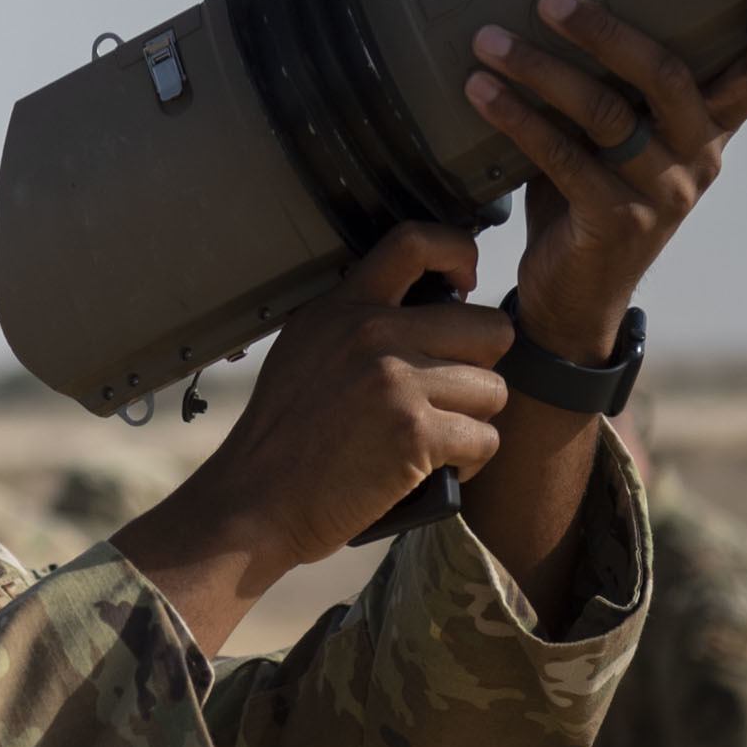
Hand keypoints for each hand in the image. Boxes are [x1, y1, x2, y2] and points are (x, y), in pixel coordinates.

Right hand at [112, 223, 511, 650]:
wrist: (252, 504)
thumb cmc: (279, 444)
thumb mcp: (303, 355)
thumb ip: (356, 330)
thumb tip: (427, 321)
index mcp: (343, 309)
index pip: (415, 242)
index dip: (461, 252)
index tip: (467, 282)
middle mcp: (373, 333)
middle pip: (488, 328)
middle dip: (481, 369)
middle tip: (450, 398)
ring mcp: (396, 381)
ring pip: (494, 390)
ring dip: (474, 422)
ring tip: (435, 443)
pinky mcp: (415, 432)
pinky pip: (485, 439)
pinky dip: (469, 463)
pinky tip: (435, 471)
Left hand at [463, 0, 746, 362]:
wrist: (572, 298)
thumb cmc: (587, 200)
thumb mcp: (612, 143)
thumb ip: (613, 91)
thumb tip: (559, 10)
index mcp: (709, 131)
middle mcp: (699, 158)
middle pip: (667, 76)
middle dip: (605, 30)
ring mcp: (663, 193)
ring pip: (605, 112)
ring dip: (540, 70)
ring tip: (490, 42)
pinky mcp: (616, 220)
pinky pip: (563, 156)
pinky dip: (517, 118)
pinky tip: (481, 92)